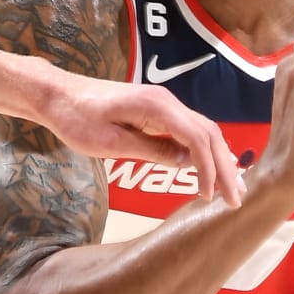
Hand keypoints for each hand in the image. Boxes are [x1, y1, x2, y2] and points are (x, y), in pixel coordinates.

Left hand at [37, 74, 243, 202]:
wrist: (58, 95)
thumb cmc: (77, 117)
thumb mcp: (110, 142)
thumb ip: (151, 150)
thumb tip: (186, 163)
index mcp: (157, 106)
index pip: (196, 139)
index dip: (208, 169)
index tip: (208, 197)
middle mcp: (167, 102)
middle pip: (209, 135)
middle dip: (225, 168)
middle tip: (236, 199)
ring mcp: (164, 106)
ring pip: (204, 132)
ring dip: (220, 160)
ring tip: (233, 188)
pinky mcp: (157, 112)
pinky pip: (190, 131)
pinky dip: (205, 152)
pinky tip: (212, 170)